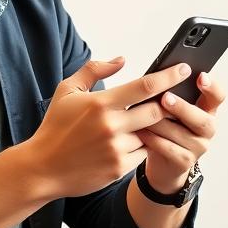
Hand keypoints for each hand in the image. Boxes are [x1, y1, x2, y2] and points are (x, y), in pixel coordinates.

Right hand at [32, 56, 195, 198]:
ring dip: (150, 129)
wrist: (43, 168)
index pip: (145, 86)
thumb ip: (94, 70)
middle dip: (165, 105)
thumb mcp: (67, 91)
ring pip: (151, 134)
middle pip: (157, 111)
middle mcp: (111, 126)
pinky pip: (142, 154)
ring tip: (134, 126)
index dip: (168, 76)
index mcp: (100, 103)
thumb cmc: (55, 126)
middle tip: (166, 101)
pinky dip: (140, 147)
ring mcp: (116, 149)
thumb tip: (122, 60)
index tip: (184, 69)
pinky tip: (125, 144)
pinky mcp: (119, 168)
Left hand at [138, 70, 224, 191]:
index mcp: (206, 110)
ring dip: (160, 123)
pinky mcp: (185, 162)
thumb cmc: (163, 127)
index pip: (218, 97)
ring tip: (142, 114)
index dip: (212, 87)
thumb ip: (170, 94)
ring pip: (181, 134)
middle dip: (183, 108)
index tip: (200, 76)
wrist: (161, 160)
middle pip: (202, 119)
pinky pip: (169, 148)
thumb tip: (157, 75)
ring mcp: (199, 147)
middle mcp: (207, 129)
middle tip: (165, 98)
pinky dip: (153, 139)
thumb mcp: (169, 109)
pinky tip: (141, 131)